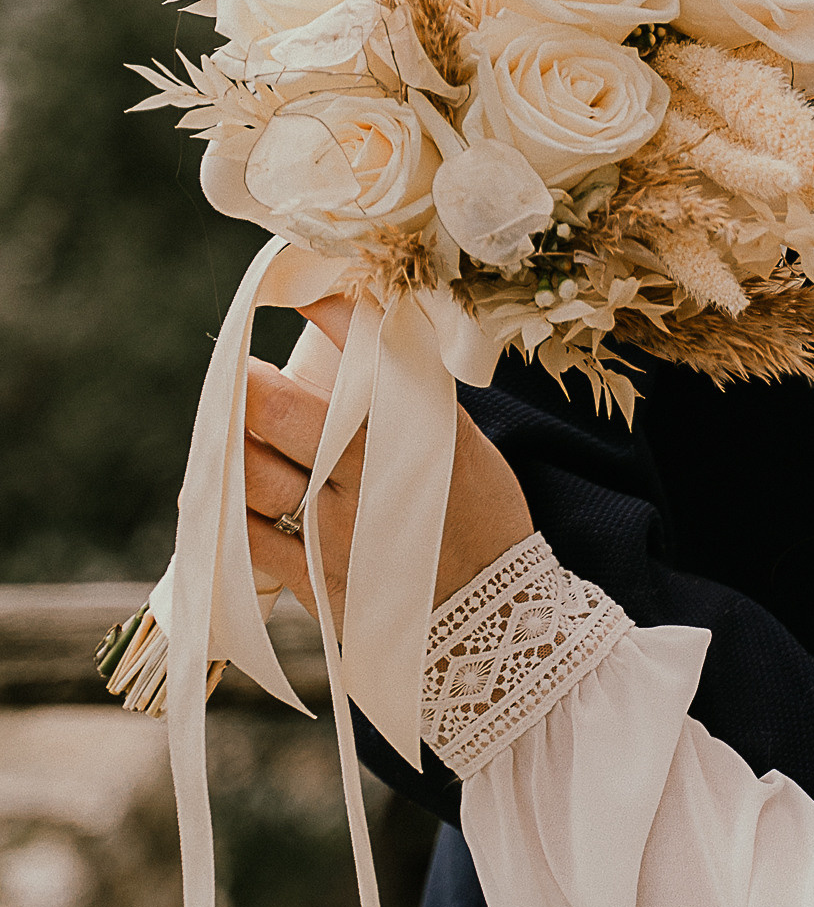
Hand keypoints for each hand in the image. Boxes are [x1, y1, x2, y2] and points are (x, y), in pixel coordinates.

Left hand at [241, 297, 532, 634]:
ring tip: (233, 430)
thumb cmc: (479, 515)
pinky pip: (246, 538)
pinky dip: (229, 507)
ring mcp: (332, 532)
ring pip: (248, 474)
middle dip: (249, 384)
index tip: (303, 294)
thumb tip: (363, 329)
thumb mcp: (459, 440)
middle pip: (276, 413)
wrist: (492, 612)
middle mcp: (366, 477)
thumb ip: (408, 393)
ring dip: (230, 444)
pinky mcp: (311, 579)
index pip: (355, 356)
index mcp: (409, 435)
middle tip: (243, 373)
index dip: (322, 315)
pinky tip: (227, 490)